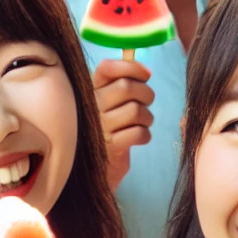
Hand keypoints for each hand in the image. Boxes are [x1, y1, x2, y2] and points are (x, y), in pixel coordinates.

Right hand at [92, 59, 153, 189]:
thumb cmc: (107, 131)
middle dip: (146, 94)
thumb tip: (146, 71)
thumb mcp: (109, 104)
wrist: (95, 170)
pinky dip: (145, 135)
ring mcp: (99, 126)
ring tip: (142, 124)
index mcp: (90, 91)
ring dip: (147, 117)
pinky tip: (139, 138)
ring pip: (136, 110)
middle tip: (146, 104)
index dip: (131, 66)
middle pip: (127, 87)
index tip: (146, 74)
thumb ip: (122, 84)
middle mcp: (91, 106)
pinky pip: (138, 132)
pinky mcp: (110, 146)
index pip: (107, 68)